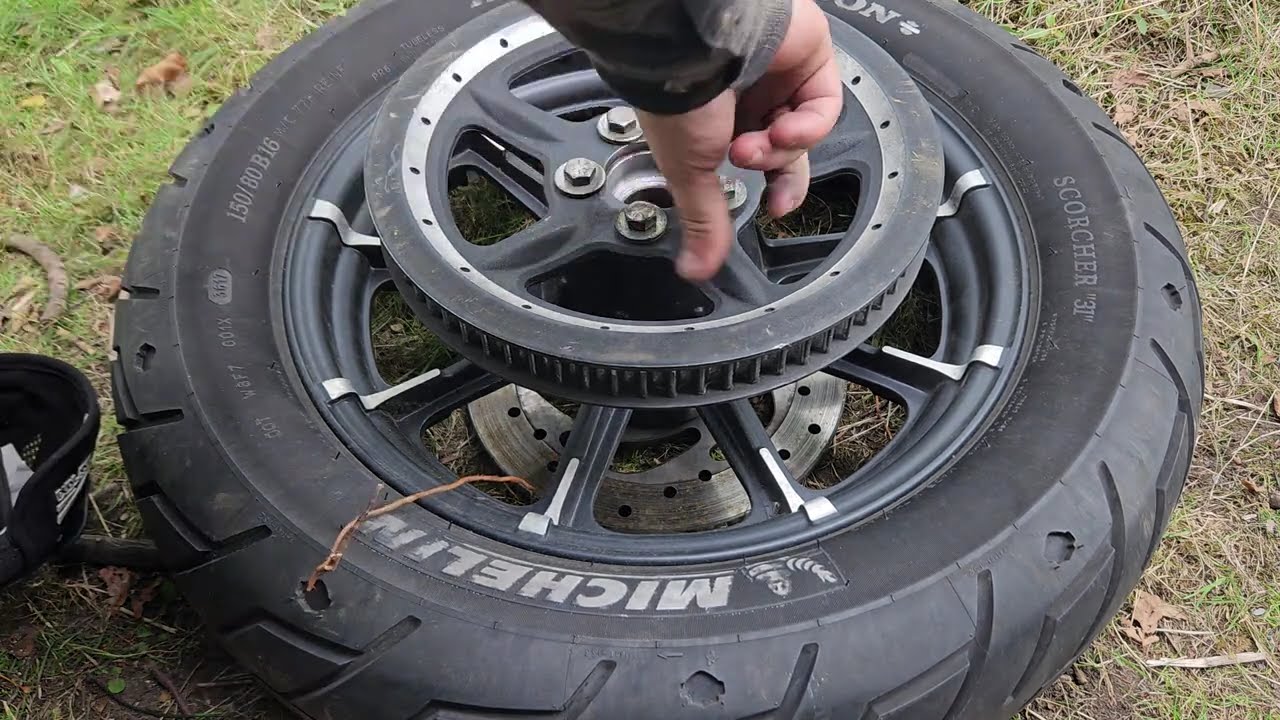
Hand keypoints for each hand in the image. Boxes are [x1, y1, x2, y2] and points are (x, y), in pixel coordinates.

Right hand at [637, 0, 842, 280]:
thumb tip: (695, 269)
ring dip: (782, 150)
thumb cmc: (677, 93)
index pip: (760, 157)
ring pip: (804, 128)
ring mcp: (781, 71)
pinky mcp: (808, 52)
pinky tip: (783, 129)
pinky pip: (823, 103)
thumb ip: (704, 219)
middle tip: (779, 200)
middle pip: (790, 146)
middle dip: (784, 177)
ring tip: (754, 147)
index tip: (773, 208)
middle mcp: (750, 92)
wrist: (688, 39)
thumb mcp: (689, 171)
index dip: (773, 186)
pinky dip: (807, 126)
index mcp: (718, 116)